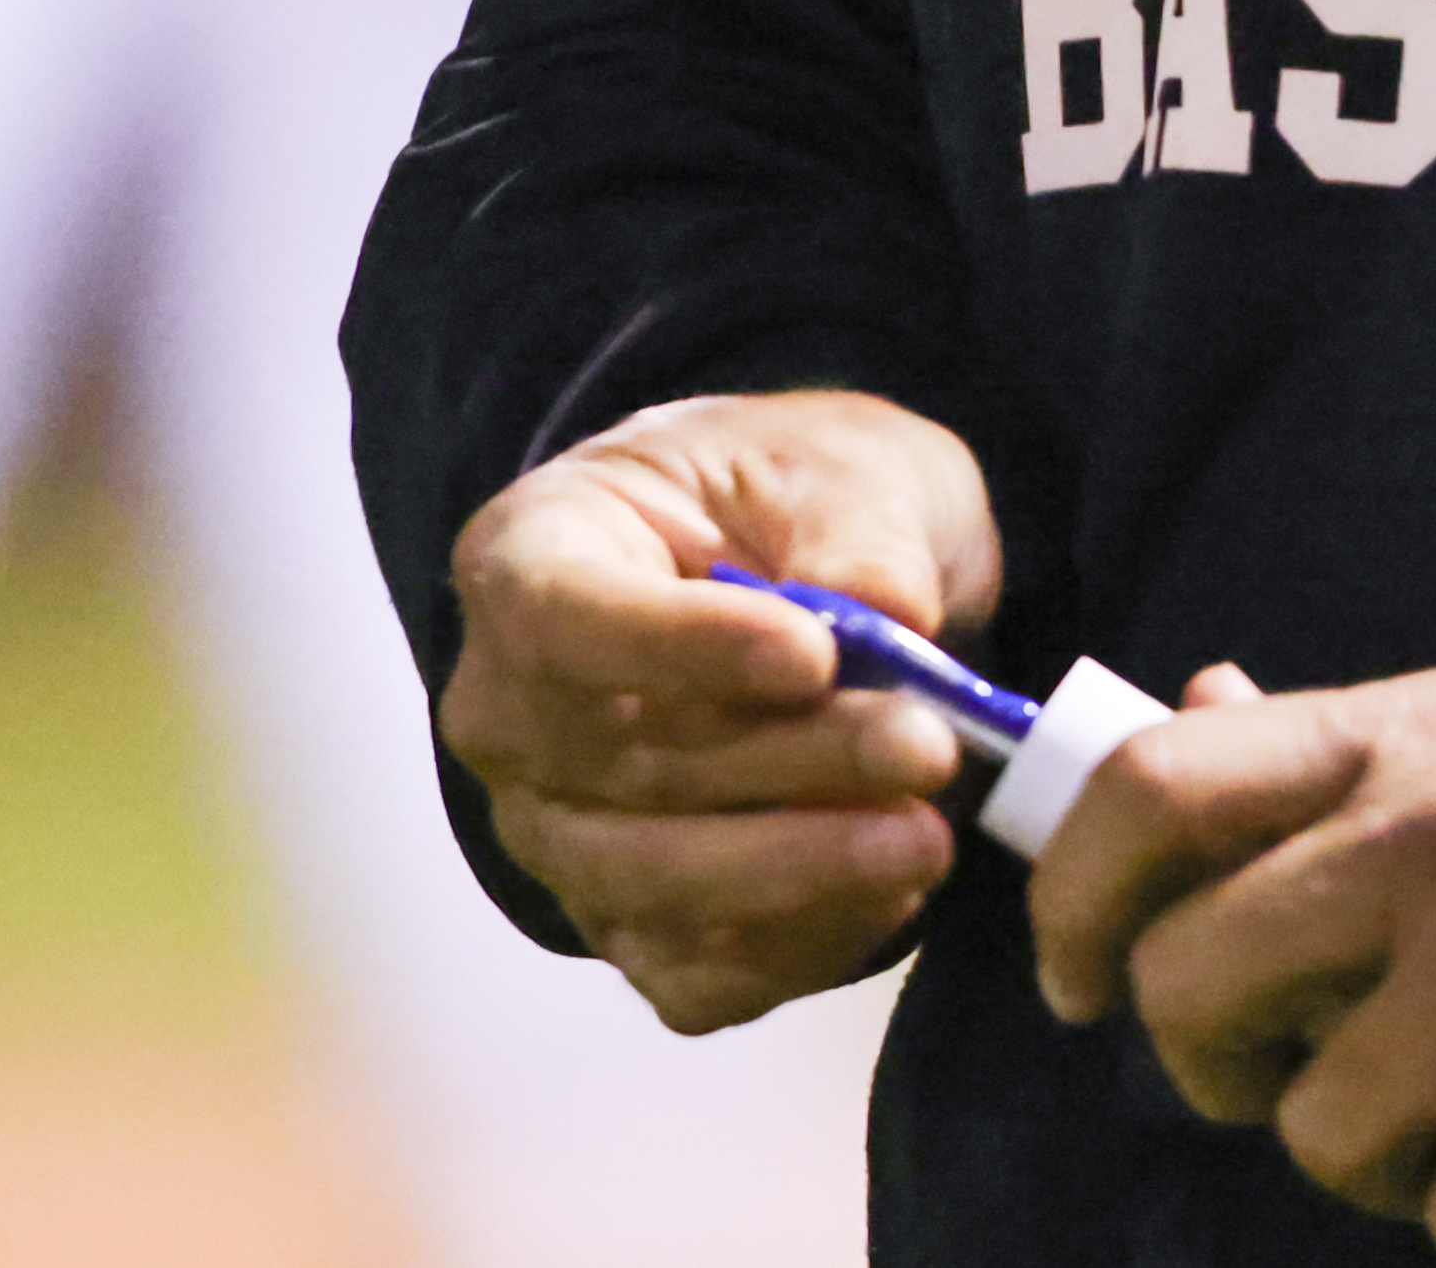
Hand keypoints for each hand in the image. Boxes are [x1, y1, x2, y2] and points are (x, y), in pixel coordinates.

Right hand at [439, 386, 1004, 1029]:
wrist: (804, 599)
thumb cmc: (790, 503)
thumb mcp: (841, 465)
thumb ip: (860, 531)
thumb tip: (893, 618)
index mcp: (528, 560)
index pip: (566, 620)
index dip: (682, 648)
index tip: (814, 656)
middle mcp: (510, 716)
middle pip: (625, 767)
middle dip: (789, 764)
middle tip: (924, 745)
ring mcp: (558, 836)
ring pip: (655, 884)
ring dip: (801, 868)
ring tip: (925, 836)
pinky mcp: (626, 927)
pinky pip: (694, 971)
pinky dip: (796, 944)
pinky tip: (890, 892)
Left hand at [1022, 648, 1435, 1265]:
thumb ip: (1364, 740)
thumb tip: (1195, 708)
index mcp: (1413, 739)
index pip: (1155, 793)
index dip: (1071, 894)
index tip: (1072, 967)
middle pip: (1190, 986)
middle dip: (1208, 1056)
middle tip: (1277, 1070)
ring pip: (1320, 1132)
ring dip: (1380, 1150)